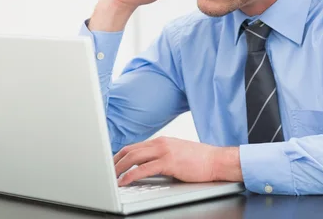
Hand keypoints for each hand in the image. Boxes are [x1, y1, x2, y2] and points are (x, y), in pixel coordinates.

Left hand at [113, 137, 241, 185]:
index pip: (134, 146)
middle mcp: (161, 143)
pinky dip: (130, 176)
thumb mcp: (177, 153)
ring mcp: (164, 151)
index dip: (120, 155)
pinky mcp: (169, 162)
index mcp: (162, 141)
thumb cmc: (200, 160)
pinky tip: (124, 182)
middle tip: (106, 172)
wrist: (216, 160)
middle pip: (130, 150)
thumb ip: (162, 157)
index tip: (111, 164)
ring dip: (119, 168)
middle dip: (115, 162)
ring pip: (133, 158)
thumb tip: (148, 166)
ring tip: (110, 178)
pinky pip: (143, 169)